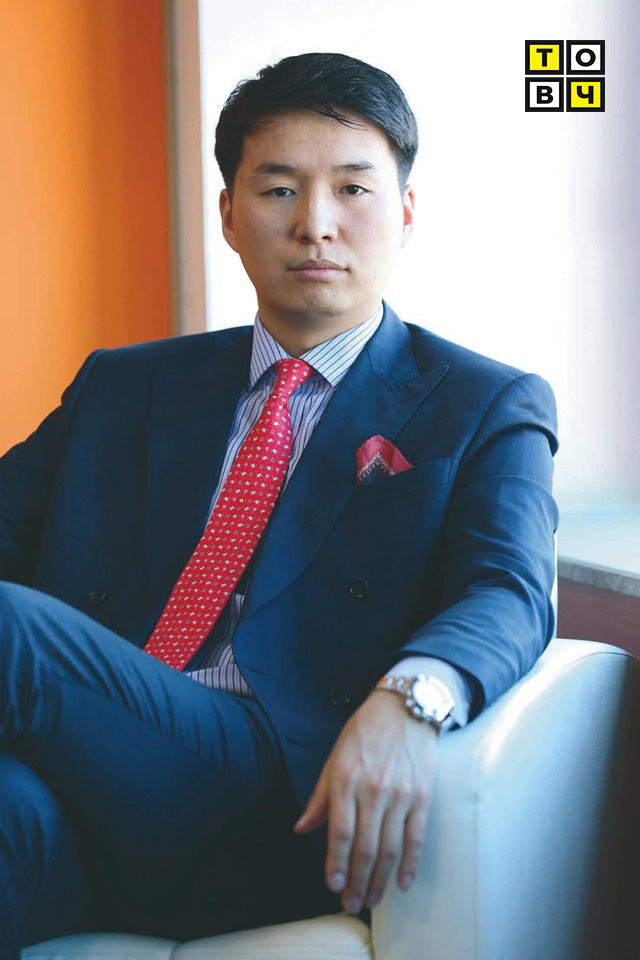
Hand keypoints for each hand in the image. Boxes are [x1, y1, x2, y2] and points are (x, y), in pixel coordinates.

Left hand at [294, 688, 436, 913]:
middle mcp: (373, 789)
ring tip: (371, 900)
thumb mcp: (335, 758)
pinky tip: (402, 883)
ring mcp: (401, 795)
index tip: (332, 886)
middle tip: (351, 903)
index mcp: (346, 779)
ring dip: (380, 880)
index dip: (336, 863)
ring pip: (390, 848)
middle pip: (365, 847)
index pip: (339, 832)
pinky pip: (416, 838)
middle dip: (357, 881)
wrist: (405, 709)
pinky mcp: (422, 797)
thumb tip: (302, 829)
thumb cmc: (364, 732)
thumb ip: (320, 797)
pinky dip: (409, 864)